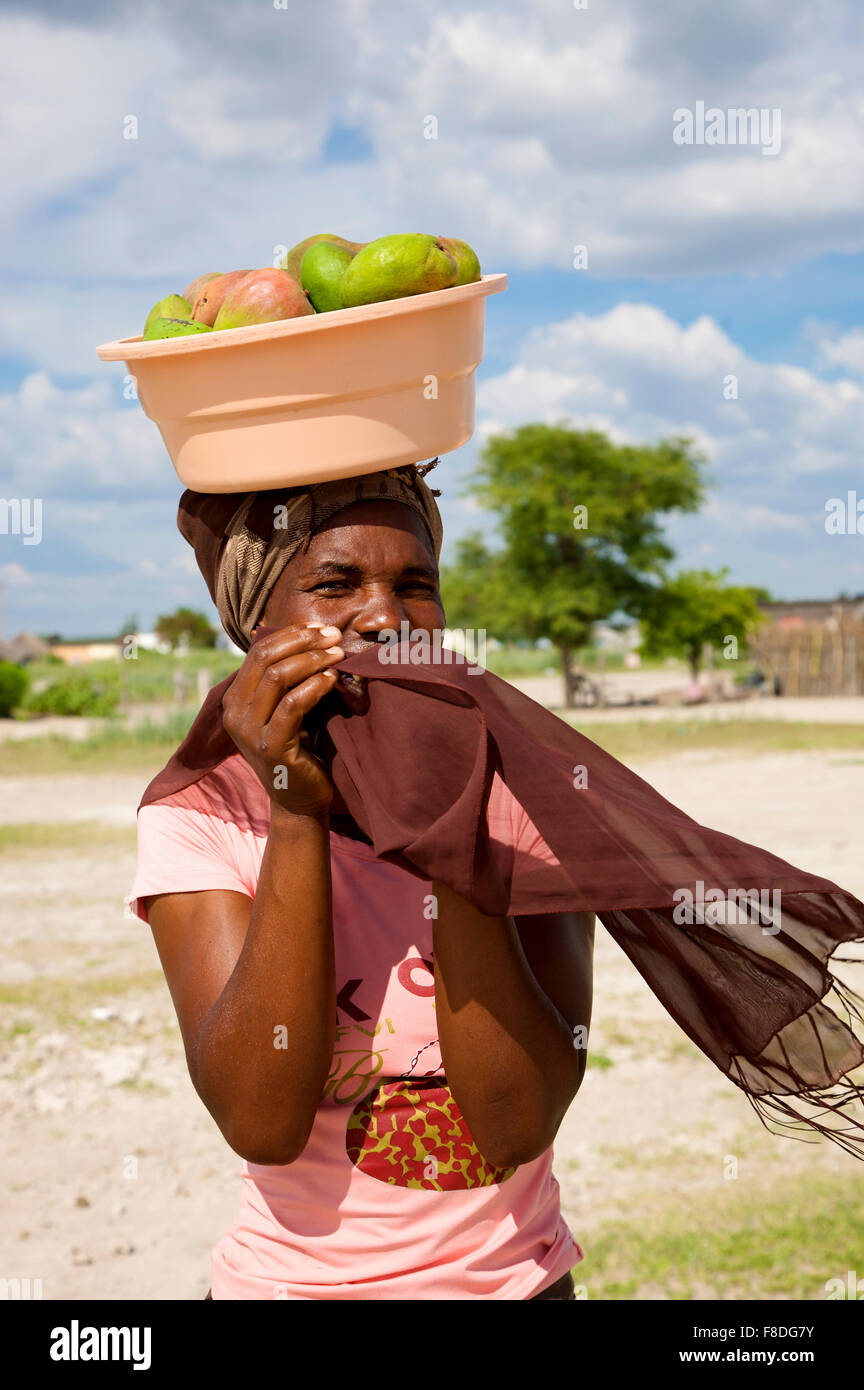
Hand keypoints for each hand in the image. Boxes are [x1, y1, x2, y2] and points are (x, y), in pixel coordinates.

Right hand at [222, 624, 343, 817]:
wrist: (300, 799)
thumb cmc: (299, 748)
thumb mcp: (286, 707)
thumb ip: (286, 678)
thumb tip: (309, 634)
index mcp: (234, 699)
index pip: (258, 652)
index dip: (290, 634)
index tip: (319, 628)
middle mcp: (234, 713)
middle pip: (266, 659)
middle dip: (303, 642)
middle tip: (333, 636)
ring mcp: (249, 732)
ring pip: (278, 677)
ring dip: (313, 660)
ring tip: (339, 655)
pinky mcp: (271, 747)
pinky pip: (293, 704)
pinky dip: (316, 686)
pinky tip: (334, 680)